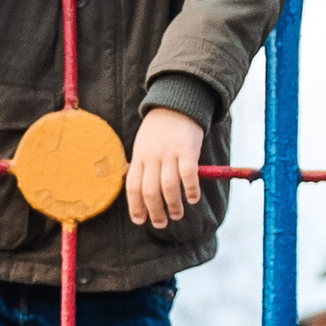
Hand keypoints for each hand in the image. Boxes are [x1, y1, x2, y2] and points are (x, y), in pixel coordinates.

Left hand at [127, 108, 206, 229]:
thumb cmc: (159, 129)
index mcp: (138, 156)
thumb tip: (139, 194)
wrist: (175, 102)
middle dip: (155, 211)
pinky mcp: (187, 149)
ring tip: (177, 214)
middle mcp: (151, 156)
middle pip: (150, 190)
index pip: (133, 186)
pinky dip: (190, 189)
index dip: (135, 206)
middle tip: (161, 223)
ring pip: (168, 186)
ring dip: (173, 205)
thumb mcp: (143, 145)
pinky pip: (188, 174)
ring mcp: (169, 152)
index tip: (140, 220)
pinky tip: (193, 198)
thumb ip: (142, 166)